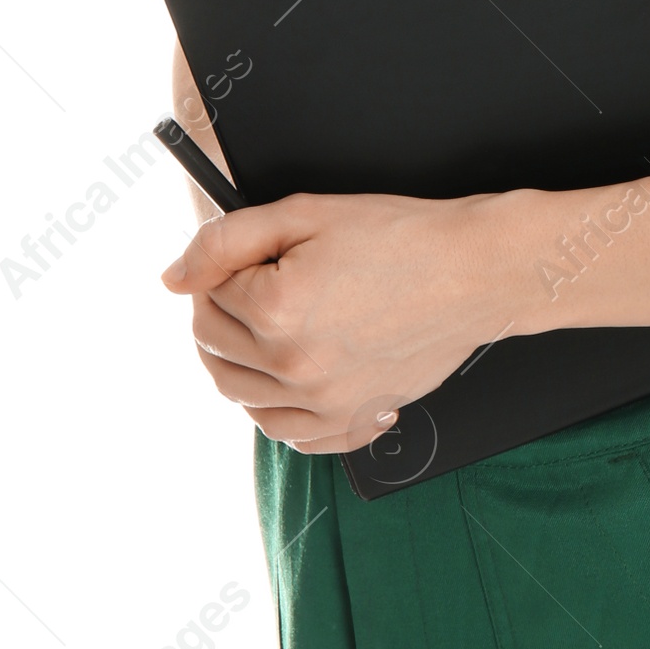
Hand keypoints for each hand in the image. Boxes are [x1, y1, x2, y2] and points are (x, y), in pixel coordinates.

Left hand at [159, 190, 526, 452]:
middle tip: (256, 284)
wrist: (476, 272)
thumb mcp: (306, 213)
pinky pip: (290, 435)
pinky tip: (293, 378)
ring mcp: (324, 403)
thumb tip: (174, 277)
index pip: (208, 292)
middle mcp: (294, 367)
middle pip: (214, 348)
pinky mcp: (354, 421)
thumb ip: (228, 240)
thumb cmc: (400, 236)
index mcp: (276, 310)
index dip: (227, 266)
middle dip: (221, 311)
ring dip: (239, 362)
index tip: (259, 254)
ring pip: (241, 397)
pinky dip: (278, 410)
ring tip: (269, 327)